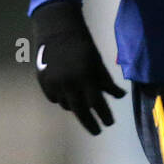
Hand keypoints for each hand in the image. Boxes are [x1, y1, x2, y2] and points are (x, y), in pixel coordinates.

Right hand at [30, 0, 125, 134]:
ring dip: (76, 108)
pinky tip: (68, 96)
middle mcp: (69, 84)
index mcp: (85, 77)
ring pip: (67, 105)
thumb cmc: (82, 46)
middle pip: (80, 111)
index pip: (97, 104)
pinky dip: (62, 100)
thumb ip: (107, 82)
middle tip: (97, 131)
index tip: (109, 124)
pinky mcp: (43, 83)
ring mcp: (54, 84)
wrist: (56, 32)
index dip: (104, 115)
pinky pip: (54, 99)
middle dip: (90, 123)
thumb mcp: (98, 62)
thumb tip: (120, 96)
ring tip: (83, 107)